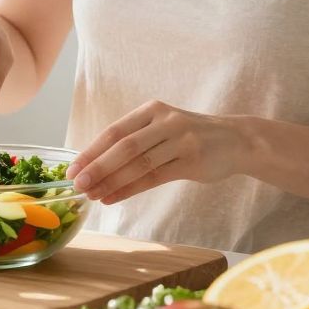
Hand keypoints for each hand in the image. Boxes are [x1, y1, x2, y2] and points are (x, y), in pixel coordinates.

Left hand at [65, 100, 246, 203]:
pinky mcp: (192, 161)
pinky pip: (155, 177)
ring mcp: (180, 140)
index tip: (71, 169)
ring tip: (92, 195)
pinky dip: (131, 189)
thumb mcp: (162, 128)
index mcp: (152, 110)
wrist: (236, 141)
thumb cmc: (190, 137)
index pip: (115, 131)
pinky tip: (113, 198)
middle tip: (77, 184)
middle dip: (97, 166)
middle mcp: (165, 122)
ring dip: (111, 181)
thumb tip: (94, 163)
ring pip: (139, 163)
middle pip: (124, 146)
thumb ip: (135, 139)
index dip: (91, 151)